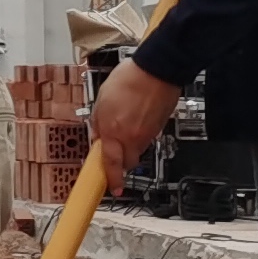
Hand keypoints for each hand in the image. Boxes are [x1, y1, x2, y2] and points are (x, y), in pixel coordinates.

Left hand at [90, 61, 179, 194]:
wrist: (156, 70)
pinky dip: (140, 135)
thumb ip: (98, 124)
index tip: (113, 188)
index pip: (110, 164)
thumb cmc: (128, 80)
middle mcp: (132, 137)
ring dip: (130, 146)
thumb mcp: (100, 102)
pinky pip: (147, 140)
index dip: (112, 179)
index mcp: (113, 132)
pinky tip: (136, 119)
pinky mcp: (159, 129)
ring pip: (137, 151)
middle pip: (127, 163)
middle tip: (114, 150)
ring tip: (125, 125)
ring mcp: (148, 134)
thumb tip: (97, 138)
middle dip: (120, 161)